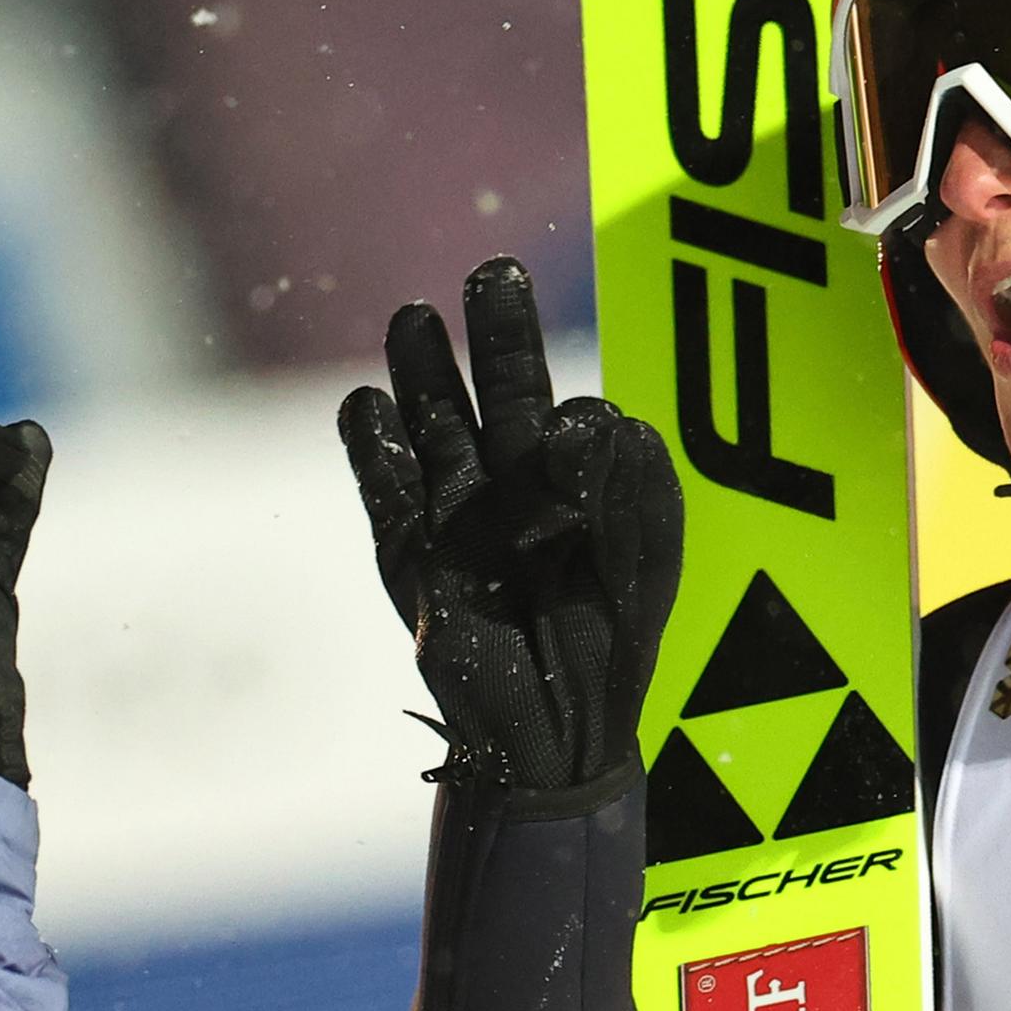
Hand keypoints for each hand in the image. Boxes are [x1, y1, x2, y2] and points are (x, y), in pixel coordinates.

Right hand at [339, 256, 682, 789]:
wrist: (557, 739)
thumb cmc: (609, 648)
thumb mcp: (645, 561)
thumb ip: (631, 485)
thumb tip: (586, 418)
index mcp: (579, 485)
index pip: (573, 423)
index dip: (576, 425)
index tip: (572, 435)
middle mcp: (515, 490)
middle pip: (501, 395)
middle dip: (496, 337)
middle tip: (492, 270)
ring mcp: (458, 520)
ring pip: (438, 431)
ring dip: (427, 377)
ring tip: (414, 318)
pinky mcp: (414, 561)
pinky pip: (389, 497)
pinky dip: (375, 453)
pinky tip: (366, 405)